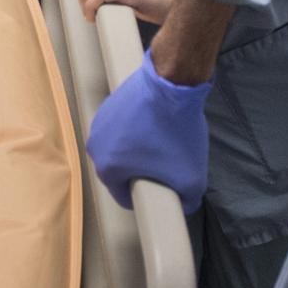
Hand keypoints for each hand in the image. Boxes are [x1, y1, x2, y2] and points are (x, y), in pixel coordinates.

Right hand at [85, 54, 210, 210]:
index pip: (126, 197)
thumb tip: (184, 204)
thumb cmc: (175, 131)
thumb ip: (188, 202)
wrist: (172, 83)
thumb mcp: (192, 179)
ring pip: (122, 149)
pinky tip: (156, 123)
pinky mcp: (108, 104)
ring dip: (139, 150)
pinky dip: (137, 129)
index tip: (166, 184)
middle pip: (122, 172)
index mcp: (106, 169)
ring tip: (163, 141)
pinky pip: (122, 128)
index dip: (150, 195)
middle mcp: (95, 147)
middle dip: (144, 172)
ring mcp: (99, 123)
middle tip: (168, 162)